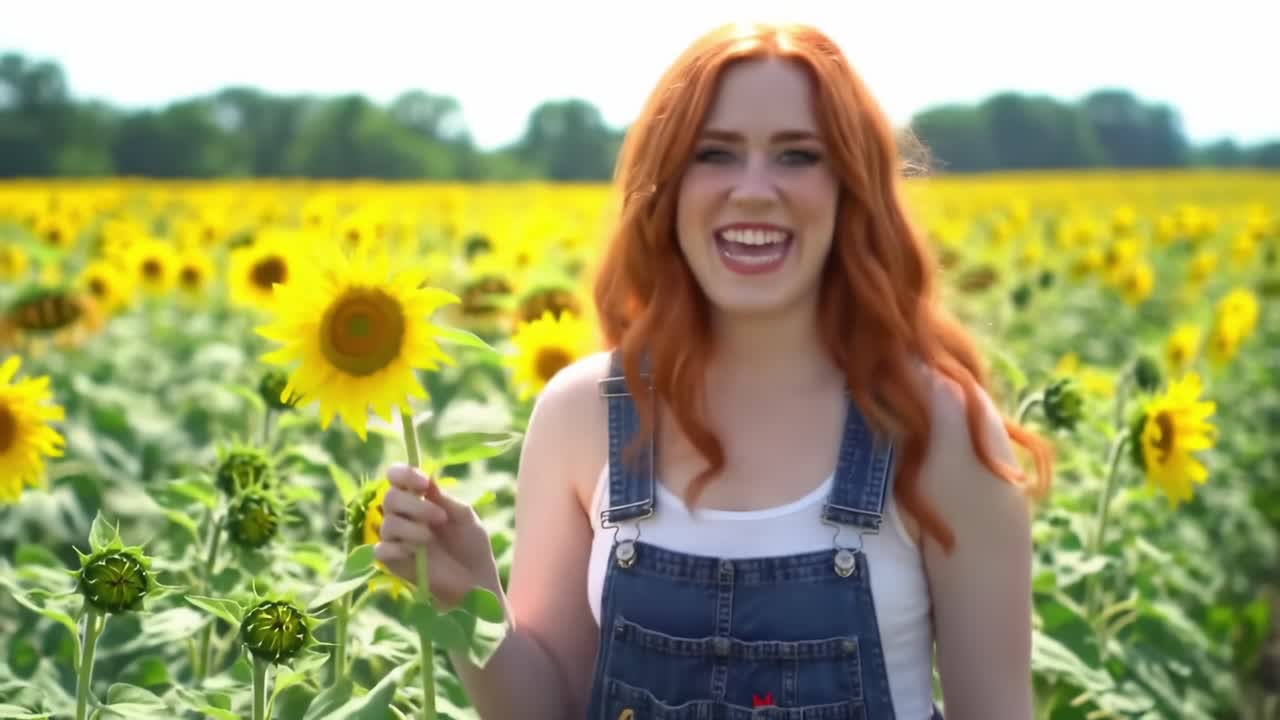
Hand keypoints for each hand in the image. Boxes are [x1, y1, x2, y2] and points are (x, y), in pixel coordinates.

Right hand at [374, 463, 501, 610]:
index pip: (396, 477)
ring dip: (412, 528)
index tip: (424, 482)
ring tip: (431, 538)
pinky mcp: (392, 561)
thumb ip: (445, 499)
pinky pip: (381, 550)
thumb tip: (429, 477)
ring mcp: (395, 538)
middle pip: (390, 498)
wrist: (475, 580)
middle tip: (440, 518)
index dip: (405, 474)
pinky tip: (415, 553)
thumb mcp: (465, 517)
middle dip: (415, 505)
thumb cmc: (471, 544)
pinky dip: (398, 548)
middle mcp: (403, 515)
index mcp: (419, 499)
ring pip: (388, 523)